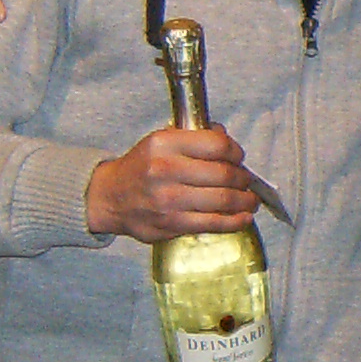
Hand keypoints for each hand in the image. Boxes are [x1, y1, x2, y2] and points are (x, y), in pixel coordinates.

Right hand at [87, 125, 258, 241]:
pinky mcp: (170, 224)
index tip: (239, 157)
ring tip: (250, 200)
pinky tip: (243, 217)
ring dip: (245, 201)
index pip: (216, 144)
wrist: (110, 197)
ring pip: (222, 200)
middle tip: (247, 181)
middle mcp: (165, 170)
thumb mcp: (161, 141)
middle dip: (243, 178)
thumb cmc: (142, 167)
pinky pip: (212, 223)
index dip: (236, 151)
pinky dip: (234, 221)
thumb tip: (227, 138)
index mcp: (164, 143)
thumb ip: (194, 137)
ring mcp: (168, 200)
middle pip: (224, 174)